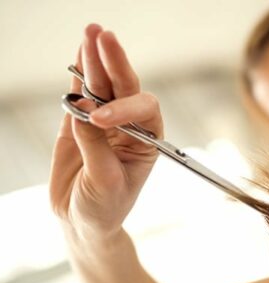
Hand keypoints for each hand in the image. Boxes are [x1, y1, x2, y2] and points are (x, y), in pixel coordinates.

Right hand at [50, 24, 162, 237]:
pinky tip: (80, 51)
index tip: (98, 119)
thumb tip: (83, 108)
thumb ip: (95, 145)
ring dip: (95, 61)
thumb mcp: (104, 182)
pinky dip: (78, 73)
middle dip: (115, 63)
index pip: (143, 111)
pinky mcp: (79, 123)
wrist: (83, 221)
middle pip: (125, 88)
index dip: (123, 108)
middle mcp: (130, 127)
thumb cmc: (104, 208)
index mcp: (147, 141)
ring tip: (90, 33)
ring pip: (102, 86)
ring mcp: (104, 123)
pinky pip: (80, 93)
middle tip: (103, 36)